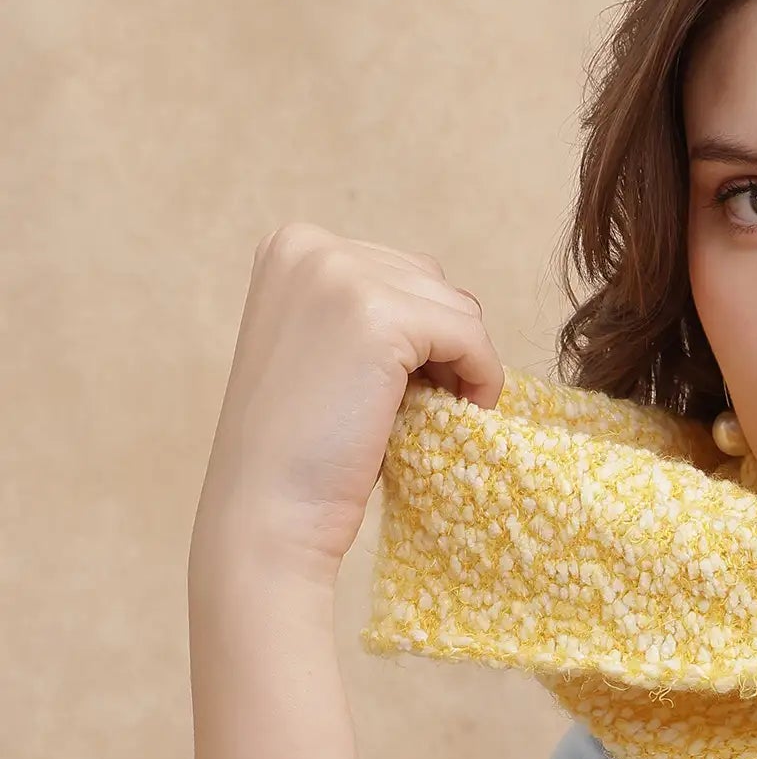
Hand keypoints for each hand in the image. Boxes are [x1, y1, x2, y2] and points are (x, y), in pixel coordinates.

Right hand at [191, 221, 504, 585]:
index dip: (419, 334)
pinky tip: (463, 414)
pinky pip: (471, 336)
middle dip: (440, 345)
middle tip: (421, 407)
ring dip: (461, 364)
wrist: (270, 512)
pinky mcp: (381, 316)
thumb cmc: (308, 448)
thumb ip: (374, 312)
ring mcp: (341, 275)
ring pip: (456, 307)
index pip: (399, 270)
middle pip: (430, 281)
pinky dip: (482, 377)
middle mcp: (310, 247)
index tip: (406, 388)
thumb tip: (464, 302)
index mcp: (291, 247)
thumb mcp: (330, 353)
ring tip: (430, 413)